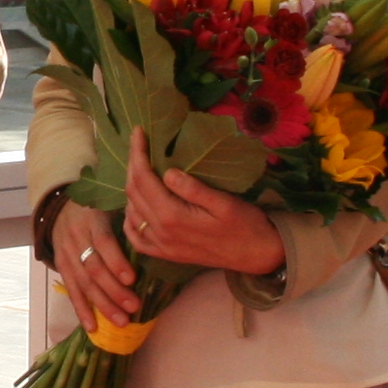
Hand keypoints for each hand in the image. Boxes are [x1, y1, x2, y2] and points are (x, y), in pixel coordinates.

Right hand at [53, 198, 140, 327]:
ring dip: (103, 305)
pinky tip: (92, 327)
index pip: (103, 242)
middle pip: (94, 268)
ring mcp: (66, 254)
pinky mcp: (61, 267)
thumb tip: (156, 243)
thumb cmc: (97, 211)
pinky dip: (82, 310)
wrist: (60, 209)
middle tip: (134, 307)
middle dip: (114, 290)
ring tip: (121, 321)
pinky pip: (72, 291)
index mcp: (93, 220)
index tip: (132, 279)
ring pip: (84, 283)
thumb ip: (128, 223)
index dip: (116, 262)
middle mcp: (76, 238)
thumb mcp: (110, 207)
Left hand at [118, 128, 283, 276]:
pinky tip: (136, 205)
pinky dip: (130, 219)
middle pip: (133, 193)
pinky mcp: (166, 254)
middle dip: (132, 164)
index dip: (137, 153)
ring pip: (131, 212)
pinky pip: (136, 238)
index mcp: (172, 216)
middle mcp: (161, 232)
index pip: (143, 179)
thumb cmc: (245, 225)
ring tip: (139, 167)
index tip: (138, 131)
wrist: (257, 256)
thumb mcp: (224, 202)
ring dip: (131, 188)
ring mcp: (161, 246)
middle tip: (137, 143)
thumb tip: (167, 172)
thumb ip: (193, 189)